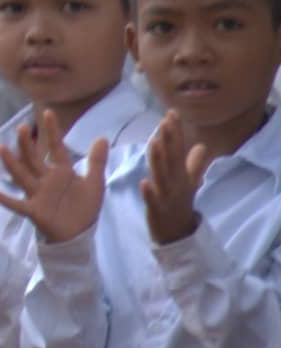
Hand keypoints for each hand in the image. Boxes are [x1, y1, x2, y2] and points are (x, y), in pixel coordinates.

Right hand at [0, 109, 108, 246]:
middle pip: (34, 159)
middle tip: (21, 128)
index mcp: (61, 171)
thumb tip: (101, 137)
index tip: (47, 112)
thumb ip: (97, 161)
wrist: (80, 232)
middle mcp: (46, 179)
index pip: (55, 148)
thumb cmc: (84, 207)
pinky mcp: (35, 211)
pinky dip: (7, 200)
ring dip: (12, 164)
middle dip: (27, 144)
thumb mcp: (95, 182)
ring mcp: (38, 194)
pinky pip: (19, 205)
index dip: (52, 131)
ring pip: (23, 176)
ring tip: (2, 149)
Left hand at [143, 110, 215, 246]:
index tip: (171, 113)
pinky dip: (149, 192)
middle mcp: (176, 183)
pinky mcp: (158, 210)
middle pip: (172, 159)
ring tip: (153, 142)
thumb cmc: (181, 204)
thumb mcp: (189, 183)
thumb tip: (202, 145)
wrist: (179, 234)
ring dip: (158, 160)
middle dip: (169, 140)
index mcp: (181, 175)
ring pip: (162, 176)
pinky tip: (144, 182)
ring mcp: (167, 196)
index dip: (175, 132)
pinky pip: (153, 200)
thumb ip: (194, 164)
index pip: (178, 149)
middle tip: (165, 121)